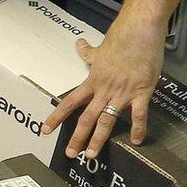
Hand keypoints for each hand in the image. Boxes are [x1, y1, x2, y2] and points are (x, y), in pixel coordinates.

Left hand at [43, 0, 174, 159]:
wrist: (140, 31)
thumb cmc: (120, 39)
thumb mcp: (100, 48)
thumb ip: (88, 52)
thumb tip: (78, 43)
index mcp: (92, 81)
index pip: (69, 102)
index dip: (56, 117)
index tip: (45, 130)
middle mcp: (104, 90)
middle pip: (86, 118)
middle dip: (78, 137)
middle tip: (71, 154)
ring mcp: (122, 93)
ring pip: (107, 120)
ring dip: (99, 139)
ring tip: (92, 155)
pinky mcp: (141, 92)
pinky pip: (139, 114)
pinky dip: (139, 128)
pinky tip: (138, 141)